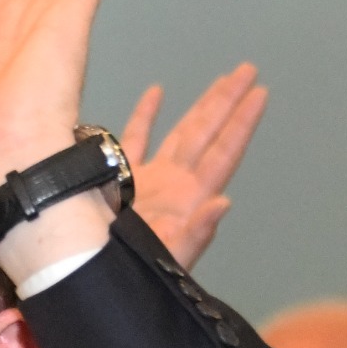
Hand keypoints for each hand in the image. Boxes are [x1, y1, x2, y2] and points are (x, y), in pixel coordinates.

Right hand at [120, 65, 266, 270]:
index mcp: (189, 197)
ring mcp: (151, 180)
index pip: (223, 152)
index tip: (260, 93)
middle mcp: (175, 183)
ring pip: (181, 132)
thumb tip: (224, 203)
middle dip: (227, 102)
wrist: (87, 277)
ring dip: (201, 106)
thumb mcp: (168, 260)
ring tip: (222, 79)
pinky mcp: (121, 181)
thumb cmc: (132, 276)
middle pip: (208, 134)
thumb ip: (196, 233)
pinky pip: (136, 141)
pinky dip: (146, 116)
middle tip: (248, 70)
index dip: (241, 123)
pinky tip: (156, 93)